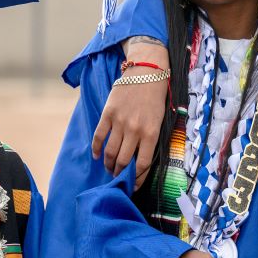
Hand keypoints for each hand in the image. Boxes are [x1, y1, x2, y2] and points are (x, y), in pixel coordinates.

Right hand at [92, 40, 169, 189]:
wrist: (147, 71)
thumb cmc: (156, 97)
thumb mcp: (160, 119)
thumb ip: (151, 139)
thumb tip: (140, 160)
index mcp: (152, 133)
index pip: (142, 164)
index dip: (137, 179)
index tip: (133, 186)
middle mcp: (135, 130)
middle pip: (124, 161)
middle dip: (120, 174)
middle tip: (118, 177)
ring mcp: (120, 122)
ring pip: (111, 152)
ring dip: (109, 164)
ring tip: (109, 168)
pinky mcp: (108, 114)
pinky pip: (99, 136)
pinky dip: (97, 149)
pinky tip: (97, 156)